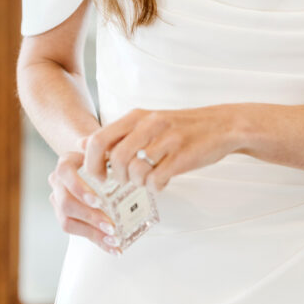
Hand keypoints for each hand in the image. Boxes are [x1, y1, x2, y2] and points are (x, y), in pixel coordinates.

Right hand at [47, 150, 122, 254]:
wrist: (95, 165)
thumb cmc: (103, 158)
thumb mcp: (106, 150)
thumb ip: (107, 151)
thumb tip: (113, 155)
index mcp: (65, 164)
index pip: (66, 174)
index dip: (80, 189)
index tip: (98, 201)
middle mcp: (57, 182)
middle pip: (66, 203)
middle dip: (90, 217)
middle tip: (111, 226)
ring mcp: (58, 201)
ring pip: (67, 222)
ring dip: (93, 233)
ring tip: (114, 240)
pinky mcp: (65, 217)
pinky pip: (77, 233)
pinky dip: (96, 241)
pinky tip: (113, 247)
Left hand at [77, 106, 239, 192]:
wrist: (222, 125)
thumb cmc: (180, 127)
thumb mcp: (146, 121)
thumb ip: (116, 133)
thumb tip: (81, 143)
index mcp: (136, 116)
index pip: (98, 139)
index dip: (92, 163)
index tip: (99, 176)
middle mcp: (149, 124)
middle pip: (114, 159)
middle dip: (116, 178)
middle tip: (125, 181)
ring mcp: (166, 140)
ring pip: (135, 172)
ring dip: (138, 183)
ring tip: (148, 179)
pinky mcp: (182, 157)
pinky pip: (156, 181)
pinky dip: (156, 187)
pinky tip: (162, 181)